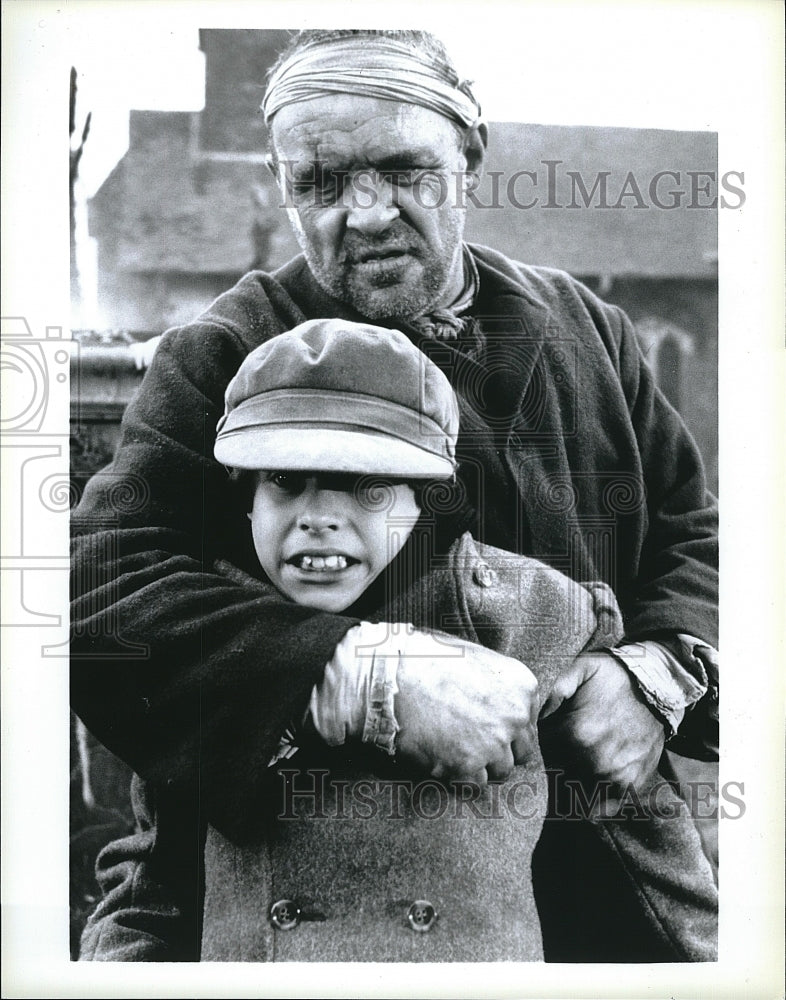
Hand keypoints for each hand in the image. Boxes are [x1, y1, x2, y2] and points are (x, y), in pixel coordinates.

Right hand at [394, 631, 539, 784]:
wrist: (394, 674)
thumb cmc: (429, 660)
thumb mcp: (478, 658)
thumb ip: (500, 684)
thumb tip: (508, 705)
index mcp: (522, 686)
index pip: (529, 724)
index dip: (508, 729)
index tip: (488, 727)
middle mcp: (515, 716)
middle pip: (521, 752)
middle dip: (500, 751)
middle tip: (472, 744)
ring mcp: (493, 743)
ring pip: (501, 772)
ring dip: (481, 766)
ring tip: (455, 750)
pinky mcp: (466, 766)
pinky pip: (475, 786)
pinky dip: (461, 779)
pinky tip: (444, 760)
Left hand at [539, 652, 664, 797]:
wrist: (656, 685)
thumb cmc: (615, 676)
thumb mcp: (581, 669)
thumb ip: (555, 690)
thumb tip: (537, 715)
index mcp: (575, 733)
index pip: (543, 749)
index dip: (544, 741)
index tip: (550, 734)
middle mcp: (593, 760)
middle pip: (558, 773)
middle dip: (555, 763)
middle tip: (561, 752)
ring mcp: (614, 774)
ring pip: (578, 793)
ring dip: (571, 787)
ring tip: (572, 774)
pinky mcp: (632, 782)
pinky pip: (605, 807)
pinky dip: (594, 807)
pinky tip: (587, 798)